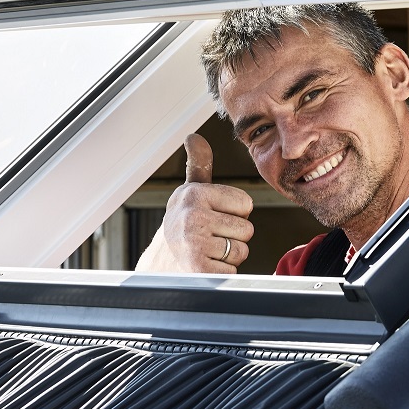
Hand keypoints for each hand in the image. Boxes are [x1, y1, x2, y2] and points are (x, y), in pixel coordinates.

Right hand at [135, 133, 254, 273]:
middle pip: (247, 229)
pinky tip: (206, 264)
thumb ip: (199, 165)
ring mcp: (195, 244)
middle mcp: (192, 216)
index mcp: (195, 194)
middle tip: (210, 235)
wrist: (161, 261)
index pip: (246, 203)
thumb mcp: (191, 192)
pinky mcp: (199, 269)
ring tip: (208, 249)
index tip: (213, 215)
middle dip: (233, 236)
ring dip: (229, 255)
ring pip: (241, 250)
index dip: (235, 212)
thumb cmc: (185, 223)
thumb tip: (194, 136)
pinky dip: (223, 271)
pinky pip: (233, 269)